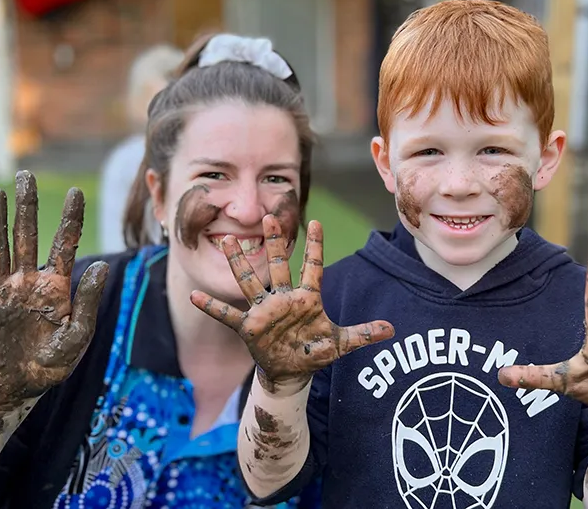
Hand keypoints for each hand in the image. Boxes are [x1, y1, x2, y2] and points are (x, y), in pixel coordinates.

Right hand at [0, 171, 108, 432]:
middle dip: (28, 207)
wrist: (20, 388)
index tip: (76, 192)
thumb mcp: (77, 337)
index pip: (65, 245)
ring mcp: (2, 294)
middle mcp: (28, 282)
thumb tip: (100, 265)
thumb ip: (87, 302)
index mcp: (56, 287)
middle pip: (28, 236)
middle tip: (26, 175)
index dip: (70, 219)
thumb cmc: (53, 363)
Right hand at [191, 215, 394, 393]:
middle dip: (273, 243)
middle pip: (277, 265)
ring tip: (227, 240)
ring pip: (249, 281)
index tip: (316, 223)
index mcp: (307, 298)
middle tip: (268, 217)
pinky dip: (212, 306)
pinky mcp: (248, 327)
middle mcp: (283, 298)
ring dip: (239, 263)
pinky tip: (195, 295)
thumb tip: (392, 330)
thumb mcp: (341, 343)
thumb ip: (363, 334)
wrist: (292, 370)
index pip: (313, 267)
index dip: (315, 247)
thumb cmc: (315, 351)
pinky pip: (226, 315)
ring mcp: (264, 311)